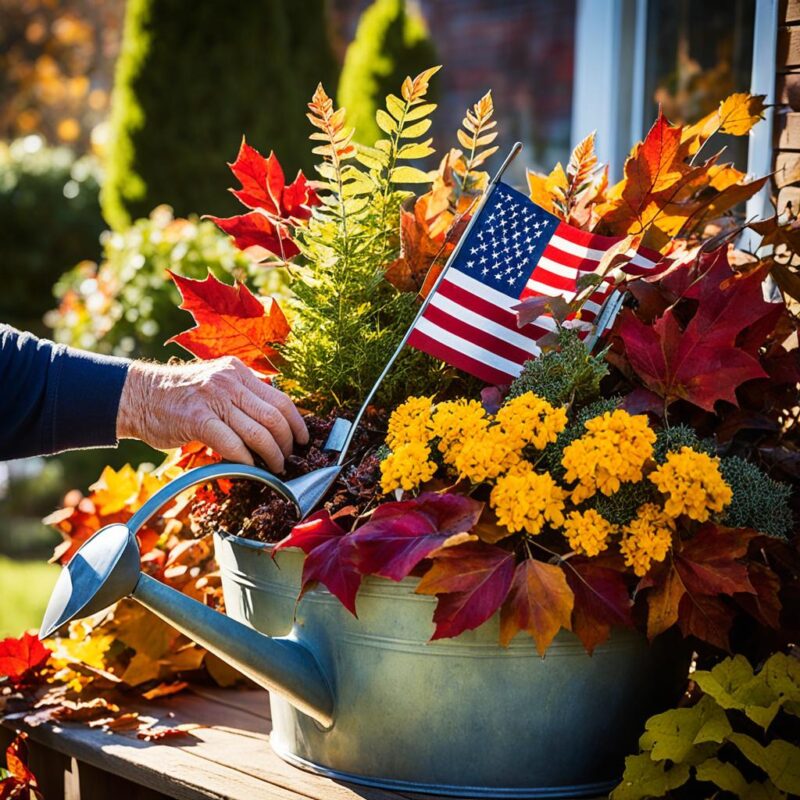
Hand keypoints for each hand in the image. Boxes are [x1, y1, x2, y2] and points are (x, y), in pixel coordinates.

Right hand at [116, 357, 307, 471]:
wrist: (137, 395)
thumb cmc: (179, 397)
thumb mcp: (216, 384)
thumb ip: (242, 397)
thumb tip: (271, 424)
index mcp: (238, 372)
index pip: (281, 399)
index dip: (297, 423)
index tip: (303, 440)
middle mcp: (229, 382)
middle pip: (275, 417)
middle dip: (287, 443)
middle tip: (288, 458)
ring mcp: (214, 399)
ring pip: (259, 432)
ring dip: (271, 455)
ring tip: (274, 467)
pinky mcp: (198, 419)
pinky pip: (233, 444)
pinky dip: (246, 459)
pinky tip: (249, 467)